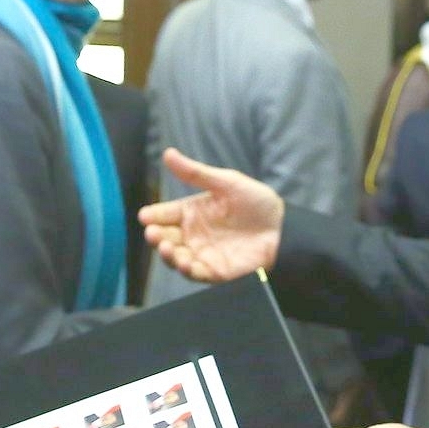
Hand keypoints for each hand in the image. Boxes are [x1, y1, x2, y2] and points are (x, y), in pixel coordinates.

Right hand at [137, 149, 283, 281]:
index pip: (166, 214)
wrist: (284, 230)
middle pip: (165, 237)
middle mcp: (194, 234)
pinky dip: (187, 270)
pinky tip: (185, 262)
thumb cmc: (256, 204)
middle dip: (155, 236)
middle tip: (152, 233)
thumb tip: (167, 153)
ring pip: (176, 257)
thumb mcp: (226, 182)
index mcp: (193, 212)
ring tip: (166, 246)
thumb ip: (195, 173)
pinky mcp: (215, 271)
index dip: (153, 216)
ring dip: (167, 254)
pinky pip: (196, 274)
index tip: (144, 216)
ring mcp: (203, 254)